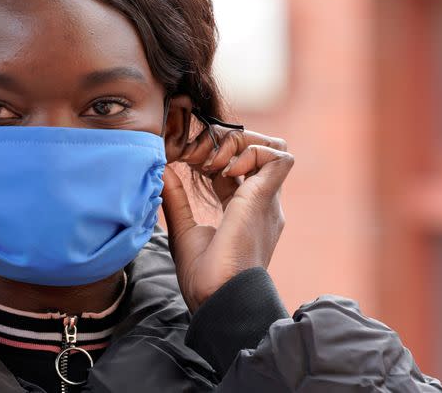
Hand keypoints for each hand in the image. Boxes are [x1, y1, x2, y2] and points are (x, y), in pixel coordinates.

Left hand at [160, 125, 293, 311]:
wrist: (217, 299)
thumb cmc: (203, 277)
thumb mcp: (184, 228)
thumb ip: (177, 198)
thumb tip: (163, 170)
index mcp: (245, 210)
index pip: (238, 167)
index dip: (215, 155)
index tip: (190, 161)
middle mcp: (261, 203)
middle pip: (259, 151)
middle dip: (230, 142)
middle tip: (201, 156)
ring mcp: (266, 201)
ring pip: (273, 147)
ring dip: (242, 143)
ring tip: (213, 161)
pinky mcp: (264, 200)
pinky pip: (277, 157)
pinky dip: (251, 152)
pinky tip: (224, 169)